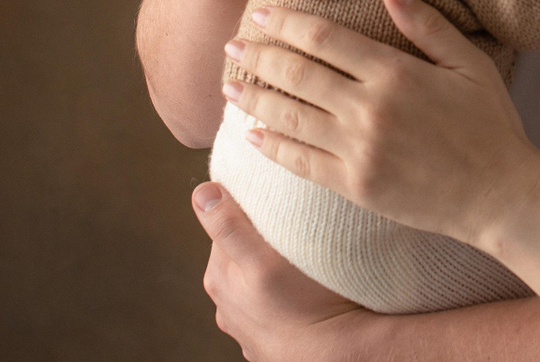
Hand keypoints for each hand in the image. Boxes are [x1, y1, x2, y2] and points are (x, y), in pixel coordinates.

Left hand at [194, 183, 383, 360]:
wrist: (337, 354)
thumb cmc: (305, 308)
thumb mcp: (263, 261)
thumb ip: (229, 228)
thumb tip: (202, 194)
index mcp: (219, 278)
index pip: (224, 227)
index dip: (248, 209)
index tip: (274, 202)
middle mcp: (227, 304)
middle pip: (240, 253)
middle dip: (260, 238)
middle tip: (293, 228)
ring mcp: (248, 324)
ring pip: (257, 278)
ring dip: (272, 267)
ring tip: (301, 261)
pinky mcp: (270, 337)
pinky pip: (274, 303)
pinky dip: (284, 295)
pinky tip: (303, 293)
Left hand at [221, 0, 539, 251]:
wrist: (501, 195)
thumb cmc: (490, 123)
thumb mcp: (468, 63)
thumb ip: (425, 24)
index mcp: (395, 73)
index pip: (325, 38)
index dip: (288, 24)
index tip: (262, 14)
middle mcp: (369, 110)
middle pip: (297, 75)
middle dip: (259, 57)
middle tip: (231, 44)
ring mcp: (358, 151)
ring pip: (289, 118)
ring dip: (253, 100)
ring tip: (228, 86)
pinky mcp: (354, 187)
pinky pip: (300, 162)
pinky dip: (272, 147)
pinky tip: (253, 135)